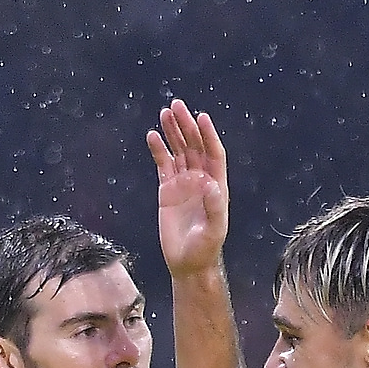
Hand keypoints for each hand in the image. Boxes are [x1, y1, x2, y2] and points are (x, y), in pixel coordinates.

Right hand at [149, 100, 229, 277]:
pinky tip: (152, 137)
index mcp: (216, 184)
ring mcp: (183, 183)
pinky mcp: (167, 191)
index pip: (213, 152)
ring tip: (164, 113)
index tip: (200, 117)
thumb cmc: (205, 247)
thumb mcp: (214, 230)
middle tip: (177, 106)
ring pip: (178, 151)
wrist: (187, 262)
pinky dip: (158, 150)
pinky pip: (163, 165)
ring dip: (172, 132)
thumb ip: (214, 207)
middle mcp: (201, 179)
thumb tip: (210, 184)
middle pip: (194, 145)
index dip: (207, 135)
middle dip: (186, 125)